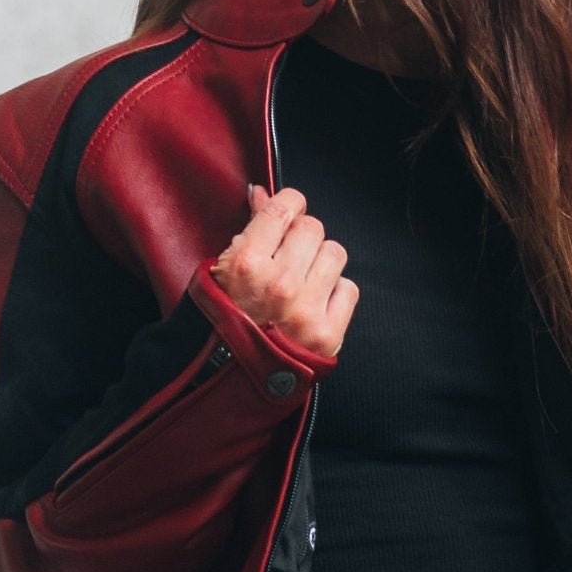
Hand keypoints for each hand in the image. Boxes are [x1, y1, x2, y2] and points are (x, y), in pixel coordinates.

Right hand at [210, 184, 359, 357]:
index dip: (290, 206)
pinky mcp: (327, 334)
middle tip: (289, 259)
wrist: (227, 377)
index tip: (288, 215)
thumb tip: (262, 193)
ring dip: (321, 263)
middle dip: (302, 239)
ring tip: (302, 283)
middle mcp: (279, 284)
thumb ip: (249, 230)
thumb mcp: (223, 270)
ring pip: (335, 253)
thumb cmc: (223, 320)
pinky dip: (334, 294)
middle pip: (313, 228)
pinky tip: (313, 305)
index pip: (285, 207)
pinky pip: (348, 289)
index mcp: (247, 264)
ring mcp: (306, 310)